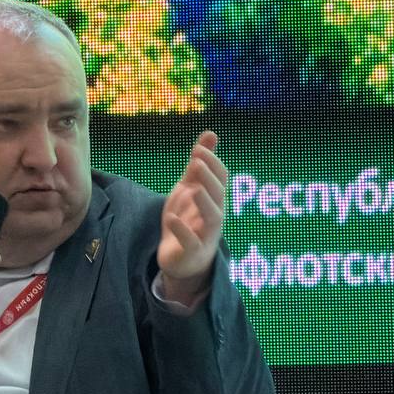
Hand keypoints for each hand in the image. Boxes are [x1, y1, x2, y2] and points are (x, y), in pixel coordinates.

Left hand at [157, 130, 226, 301]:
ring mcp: (205, 234)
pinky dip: (182, 230)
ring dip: (204, 202)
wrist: (180, 258)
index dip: (212, 163)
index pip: (221, 178)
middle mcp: (215, 215)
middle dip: (208, 177)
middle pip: (219, 195)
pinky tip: (171, 218)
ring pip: (213, 218)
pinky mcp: (192, 251)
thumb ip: (198, 165)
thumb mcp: (190, 189)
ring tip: (193, 188)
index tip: (198, 149)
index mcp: (214, 199)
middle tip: (196, 160)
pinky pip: (190, 241)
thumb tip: (210, 135)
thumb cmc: (188, 219)